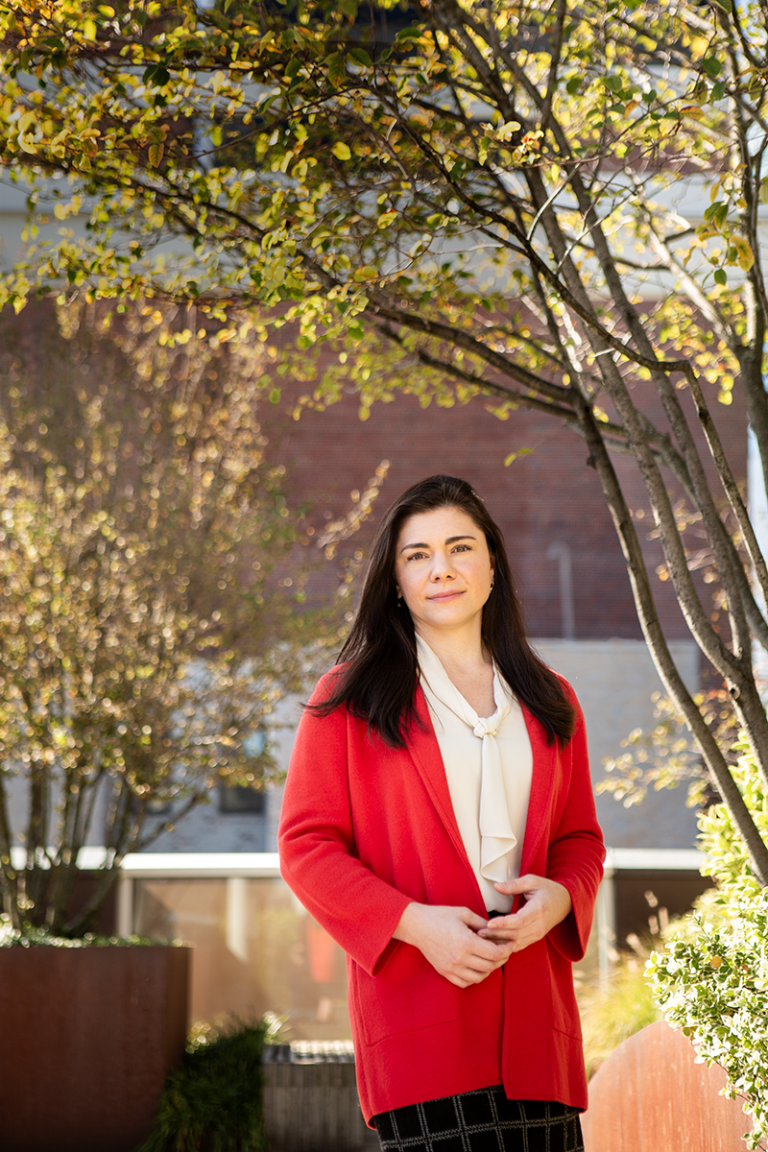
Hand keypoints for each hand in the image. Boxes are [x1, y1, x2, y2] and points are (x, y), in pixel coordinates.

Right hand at [393, 902, 512, 987]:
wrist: (417, 925)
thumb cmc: (440, 916)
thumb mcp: (464, 913)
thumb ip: (482, 923)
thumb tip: (498, 930)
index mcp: (466, 942)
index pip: (495, 953)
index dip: (507, 950)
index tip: (511, 944)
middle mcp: (459, 958)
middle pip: (490, 966)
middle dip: (502, 959)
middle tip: (505, 951)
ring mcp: (451, 968)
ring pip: (480, 977)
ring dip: (490, 969)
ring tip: (492, 959)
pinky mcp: (445, 972)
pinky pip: (466, 982)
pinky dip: (476, 977)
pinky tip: (478, 967)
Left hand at [476, 874, 571, 953]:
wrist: (565, 902)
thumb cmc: (547, 889)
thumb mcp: (532, 881)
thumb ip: (514, 885)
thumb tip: (496, 887)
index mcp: (538, 909)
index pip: (519, 921)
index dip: (503, 924)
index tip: (489, 923)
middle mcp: (539, 925)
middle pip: (515, 934)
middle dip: (496, 935)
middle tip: (479, 932)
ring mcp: (538, 934)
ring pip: (516, 943)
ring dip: (499, 942)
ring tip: (482, 938)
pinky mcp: (535, 938)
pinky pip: (519, 946)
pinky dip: (506, 946)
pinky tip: (493, 943)